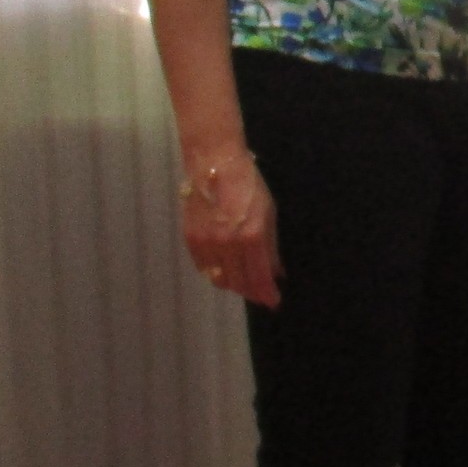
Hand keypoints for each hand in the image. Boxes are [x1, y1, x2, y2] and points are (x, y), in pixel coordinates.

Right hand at [181, 150, 282, 307]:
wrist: (214, 165)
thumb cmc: (248, 186)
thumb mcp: (268, 214)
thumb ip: (271, 247)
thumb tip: (276, 273)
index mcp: (251, 236)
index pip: (259, 277)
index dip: (267, 294)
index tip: (274, 301)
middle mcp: (227, 244)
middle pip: (239, 283)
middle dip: (252, 292)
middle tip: (261, 293)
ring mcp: (207, 243)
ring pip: (220, 280)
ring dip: (235, 285)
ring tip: (245, 281)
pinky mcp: (191, 240)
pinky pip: (204, 268)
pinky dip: (216, 273)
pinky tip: (226, 268)